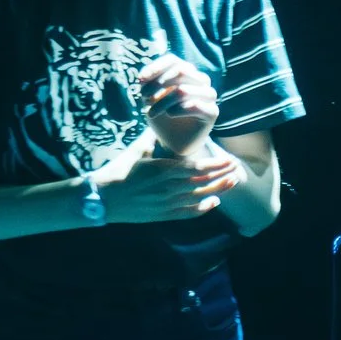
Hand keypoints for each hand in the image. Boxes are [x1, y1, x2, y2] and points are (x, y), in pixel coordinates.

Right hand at [90, 143, 242, 222]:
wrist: (102, 197)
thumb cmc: (118, 171)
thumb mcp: (137, 151)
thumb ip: (151, 138)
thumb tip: (158, 124)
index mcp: (165, 169)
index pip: (200, 167)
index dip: (218, 165)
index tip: (230, 160)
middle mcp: (170, 187)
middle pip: (205, 181)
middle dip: (223, 175)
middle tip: (237, 169)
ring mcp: (168, 203)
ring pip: (200, 196)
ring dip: (219, 189)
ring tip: (232, 182)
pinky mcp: (163, 215)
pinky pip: (189, 212)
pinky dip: (203, 208)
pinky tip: (214, 202)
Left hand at [140, 56, 218, 156]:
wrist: (171, 143)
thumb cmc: (162, 117)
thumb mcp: (150, 97)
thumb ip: (148, 83)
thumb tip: (143, 77)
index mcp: (187, 73)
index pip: (173, 60)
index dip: (156, 67)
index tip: (140, 80)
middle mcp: (201, 81)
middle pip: (181, 71)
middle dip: (157, 85)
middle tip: (145, 100)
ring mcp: (208, 96)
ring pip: (184, 90)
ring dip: (163, 102)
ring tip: (151, 113)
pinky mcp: (212, 112)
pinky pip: (194, 105)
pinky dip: (176, 110)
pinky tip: (169, 115)